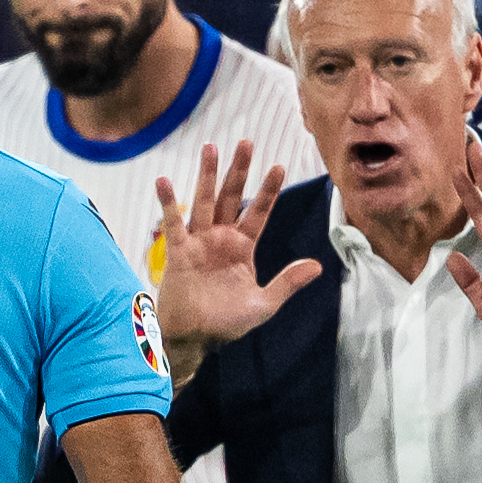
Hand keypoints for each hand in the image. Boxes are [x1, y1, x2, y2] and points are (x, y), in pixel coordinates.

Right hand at [153, 138, 318, 356]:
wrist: (194, 340)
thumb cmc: (226, 325)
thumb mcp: (263, 305)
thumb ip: (287, 283)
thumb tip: (318, 266)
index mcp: (243, 249)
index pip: (259, 212)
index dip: (269, 190)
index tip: (279, 166)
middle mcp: (222, 239)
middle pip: (232, 197)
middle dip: (239, 170)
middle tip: (246, 142)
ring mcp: (199, 243)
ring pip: (205, 202)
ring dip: (207, 175)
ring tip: (210, 147)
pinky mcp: (178, 252)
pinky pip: (173, 224)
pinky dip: (168, 202)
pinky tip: (164, 180)